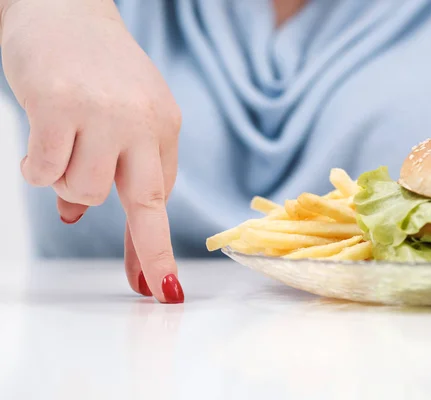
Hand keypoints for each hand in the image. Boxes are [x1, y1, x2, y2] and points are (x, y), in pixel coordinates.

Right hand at [1, 0, 183, 302]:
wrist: (64, 6)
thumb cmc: (92, 68)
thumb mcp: (119, 116)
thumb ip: (110, 167)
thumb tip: (74, 216)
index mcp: (163, 125)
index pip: (162, 197)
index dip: (158, 246)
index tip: (165, 287)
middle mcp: (143, 120)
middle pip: (145, 203)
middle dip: (147, 249)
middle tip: (146, 286)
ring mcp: (105, 113)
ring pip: (84, 192)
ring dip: (65, 183)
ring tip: (61, 147)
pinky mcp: (61, 105)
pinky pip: (45, 171)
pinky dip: (36, 168)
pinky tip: (39, 142)